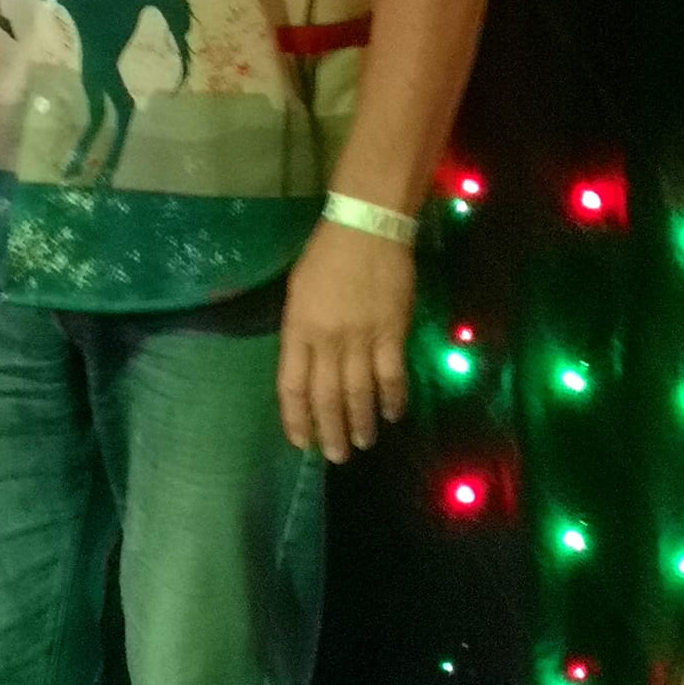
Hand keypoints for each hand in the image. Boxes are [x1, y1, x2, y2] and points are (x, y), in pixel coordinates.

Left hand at [277, 221, 413, 461]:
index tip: (301, 441)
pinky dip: (392, 400)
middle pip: (326, 397)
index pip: (291, 385)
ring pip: (359, 394)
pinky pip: (391, 376)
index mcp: (298, 328)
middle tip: (336, 456)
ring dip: (360, 424)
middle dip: (330, 432)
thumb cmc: (326, 257)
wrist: (366, 228)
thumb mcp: (298, 292)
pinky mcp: (392, 332)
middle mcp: (327, 339)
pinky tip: (392, 414)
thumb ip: (300, 332)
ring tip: (362, 443)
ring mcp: (361, 337)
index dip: (295, 418)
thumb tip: (307, 368)